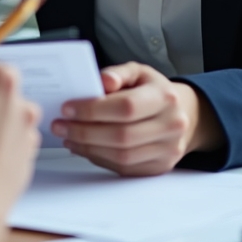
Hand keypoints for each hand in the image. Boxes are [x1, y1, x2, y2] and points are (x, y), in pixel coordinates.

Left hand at [50, 62, 223, 175]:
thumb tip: (102, 81)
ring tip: (67, 136)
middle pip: (122, 135)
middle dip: (84, 132)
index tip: (67, 108)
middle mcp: (171, 126)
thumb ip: (118, 73)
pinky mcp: (158, 168)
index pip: (126, 107)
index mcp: (165, 97)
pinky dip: (99, 158)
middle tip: (60, 125)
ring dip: (88, 148)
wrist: (181, 115)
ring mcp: (167, 151)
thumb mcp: (138, 72)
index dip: (93, 110)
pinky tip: (83, 147)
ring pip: (122, 156)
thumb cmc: (152, 90)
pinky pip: (124, 168)